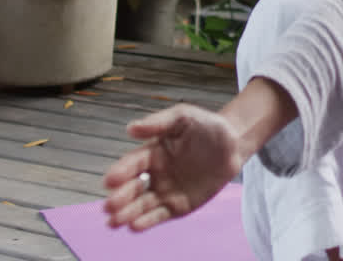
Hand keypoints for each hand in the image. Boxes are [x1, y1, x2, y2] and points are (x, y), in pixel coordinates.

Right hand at [102, 103, 243, 231]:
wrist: (233, 145)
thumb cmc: (206, 126)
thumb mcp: (183, 117)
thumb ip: (159, 122)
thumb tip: (130, 128)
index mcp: (151, 152)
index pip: (131, 164)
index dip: (120, 172)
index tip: (110, 180)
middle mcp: (154, 174)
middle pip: (132, 188)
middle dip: (120, 198)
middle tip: (109, 206)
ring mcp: (165, 191)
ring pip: (141, 205)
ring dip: (127, 214)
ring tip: (114, 222)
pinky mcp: (178, 206)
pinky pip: (160, 215)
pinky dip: (147, 222)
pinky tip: (135, 226)